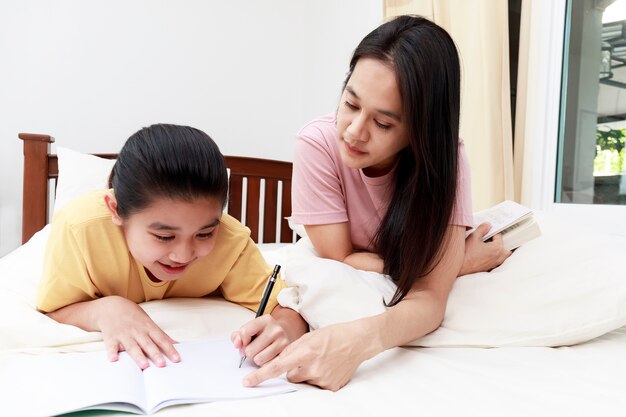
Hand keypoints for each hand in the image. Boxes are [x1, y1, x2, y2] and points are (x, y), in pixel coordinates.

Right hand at [96, 296, 179, 368]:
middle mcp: (137, 331)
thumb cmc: (134, 316)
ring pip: (132, 347)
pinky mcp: (111, 337)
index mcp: (148, 327)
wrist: (111, 306)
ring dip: (138, 356)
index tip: (176, 359)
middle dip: (155, 354)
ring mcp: (124, 334)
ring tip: (144, 365)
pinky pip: (111, 346)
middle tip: (162, 364)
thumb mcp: (149, 322)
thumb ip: (161, 335)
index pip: (161, 339)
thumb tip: (176, 343)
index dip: (169, 349)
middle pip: (148, 344)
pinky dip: (112, 352)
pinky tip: (114, 360)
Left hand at [231, 314, 291, 366]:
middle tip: (254, 348)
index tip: (246, 341)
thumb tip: (237, 344)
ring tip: (262, 352)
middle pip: (250, 350)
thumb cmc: (263, 334)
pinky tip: (268, 357)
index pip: (245, 332)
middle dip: (249, 352)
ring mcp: (283, 342)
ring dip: (257, 359)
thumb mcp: (250, 330)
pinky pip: (267, 366)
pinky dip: (265, 364)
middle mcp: (276, 329)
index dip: (242, 340)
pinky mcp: (285, 355)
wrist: (283, 335)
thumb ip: (238, 336)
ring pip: (258, 359)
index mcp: (266, 320)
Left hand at [242, 323, 364, 391]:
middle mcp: (313, 367)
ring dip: (307, 373)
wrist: (357, 341)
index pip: (277, 367)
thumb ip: (291, 350)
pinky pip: (316, 385)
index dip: (260, 375)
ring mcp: (323, 379)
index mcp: (306, 352)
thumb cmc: (333, 335)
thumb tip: (278, 363)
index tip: (247, 382)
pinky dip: (318, 377)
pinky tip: (329, 366)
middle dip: (294, 368)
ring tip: (321, 360)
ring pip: (303, 381)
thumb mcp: (309, 337)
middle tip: (308, 357)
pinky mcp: (331, 387)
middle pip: (290, 376)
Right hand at [460, 223, 511, 274]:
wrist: (460, 268)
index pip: (499, 236)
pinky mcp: (490, 267)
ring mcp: (495, 263)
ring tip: (486, 245)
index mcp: (497, 248)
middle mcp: (499, 257)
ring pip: (502, 254)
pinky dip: (493, 256)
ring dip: (497, 249)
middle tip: (487, 238)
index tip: (486, 231)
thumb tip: (487, 225)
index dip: (492, 232)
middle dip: (496, 241)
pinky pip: (497, 260)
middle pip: (503, 245)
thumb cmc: (466, 255)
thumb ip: (482, 229)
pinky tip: (483, 253)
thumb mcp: (474, 237)